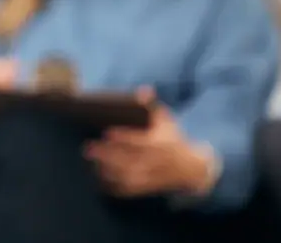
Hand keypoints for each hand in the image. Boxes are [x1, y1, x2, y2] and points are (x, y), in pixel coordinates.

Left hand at [85, 88, 212, 197]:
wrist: (192, 168)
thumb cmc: (171, 137)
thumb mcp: (165, 119)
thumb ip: (151, 106)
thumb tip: (144, 90)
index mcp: (162, 143)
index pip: (142, 141)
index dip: (125, 137)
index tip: (107, 132)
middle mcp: (158, 162)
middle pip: (131, 160)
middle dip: (108, 155)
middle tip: (89, 148)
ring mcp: (153, 177)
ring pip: (128, 177)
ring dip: (108, 171)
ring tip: (91, 161)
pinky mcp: (148, 188)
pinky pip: (129, 190)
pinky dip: (113, 186)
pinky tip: (99, 177)